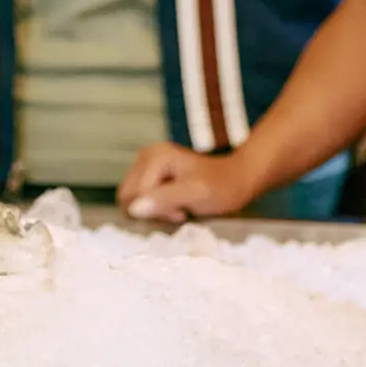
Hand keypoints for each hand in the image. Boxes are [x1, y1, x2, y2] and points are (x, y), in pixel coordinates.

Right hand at [118, 141, 263, 223]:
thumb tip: (134, 209)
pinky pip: (139, 197)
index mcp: (156, 157)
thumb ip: (165, 199)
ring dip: (154, 209)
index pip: (136, 194)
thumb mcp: (195, 194)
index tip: (180, 211)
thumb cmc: (221, 187)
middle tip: (177, 210)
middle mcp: (146, 155)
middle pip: (129, 194)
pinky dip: (155, 206)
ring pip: (132, 198)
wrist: (236, 180)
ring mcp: (146, 163)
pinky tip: (174, 204)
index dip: (156, 209)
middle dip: (152, 208)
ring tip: (177, 207)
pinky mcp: (149, 173)